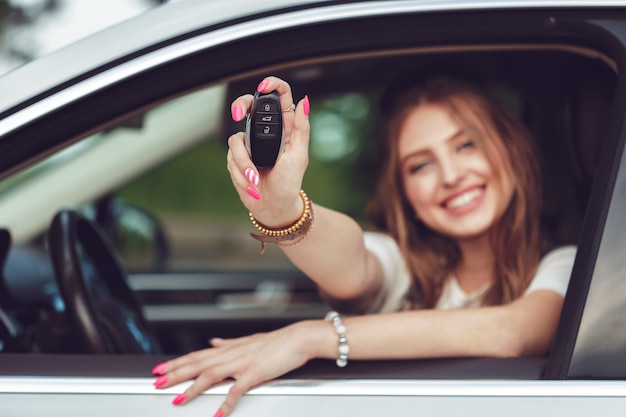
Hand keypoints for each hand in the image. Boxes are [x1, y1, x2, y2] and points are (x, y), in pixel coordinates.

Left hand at [152, 321, 323, 416]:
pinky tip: (217, 414)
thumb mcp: (248, 341)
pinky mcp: (255, 373)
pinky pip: (237, 390)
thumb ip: (229, 344)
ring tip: (178, 398)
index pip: (196, 355)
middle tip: (156, 382)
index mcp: (229, 348)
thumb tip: (214, 343)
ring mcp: (242, 363)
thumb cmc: (277, 342)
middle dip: (175, 373)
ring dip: (193, 387)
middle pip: (197, 364)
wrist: (299, 338)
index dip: (176, 362)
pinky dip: (226, 403)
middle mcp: (232, 354)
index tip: (159, 369)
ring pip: (211, 374)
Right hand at [227, 76, 310, 226]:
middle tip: (238, 116)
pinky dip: (240, 173)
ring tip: (255, 180)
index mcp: (284, 127)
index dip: (271, 85)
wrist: (274, 207)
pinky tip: (251, 185)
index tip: (264, 86)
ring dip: (244, 163)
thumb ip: (301, 129)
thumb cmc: (290, 182)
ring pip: (236, 140)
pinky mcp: (237, 157)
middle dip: (240, 106)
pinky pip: (231, 158)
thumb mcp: (299, 156)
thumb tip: (305, 101)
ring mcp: (249, 144)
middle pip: (248, 105)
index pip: (279, 97)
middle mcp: (265, 131)